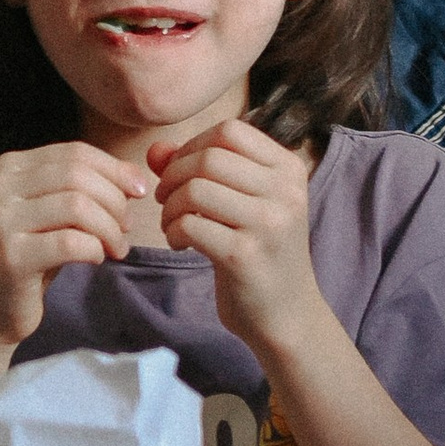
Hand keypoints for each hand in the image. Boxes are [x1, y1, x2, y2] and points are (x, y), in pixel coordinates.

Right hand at [0, 142, 151, 388]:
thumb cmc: (29, 257)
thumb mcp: (53, 214)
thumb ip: (85, 188)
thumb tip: (134, 175)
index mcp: (8, 168)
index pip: (74, 152)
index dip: (114, 169)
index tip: (139, 191)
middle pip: (77, 175)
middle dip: (114, 200)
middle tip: (126, 227)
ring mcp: (0, 222)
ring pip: (77, 206)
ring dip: (109, 227)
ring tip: (117, 248)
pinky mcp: (11, 257)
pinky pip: (70, 243)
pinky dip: (94, 249)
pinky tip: (96, 259)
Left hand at [147, 119, 320, 361]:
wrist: (287, 314)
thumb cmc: (260, 252)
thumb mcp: (241, 202)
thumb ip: (200, 169)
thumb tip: (155, 150)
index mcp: (289, 169)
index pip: (230, 131)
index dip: (193, 146)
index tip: (182, 173)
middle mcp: (285, 192)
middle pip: (208, 158)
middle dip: (174, 177)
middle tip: (167, 201)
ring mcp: (268, 224)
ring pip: (195, 189)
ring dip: (170, 207)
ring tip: (173, 225)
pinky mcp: (245, 256)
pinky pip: (190, 225)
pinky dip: (173, 232)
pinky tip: (181, 244)